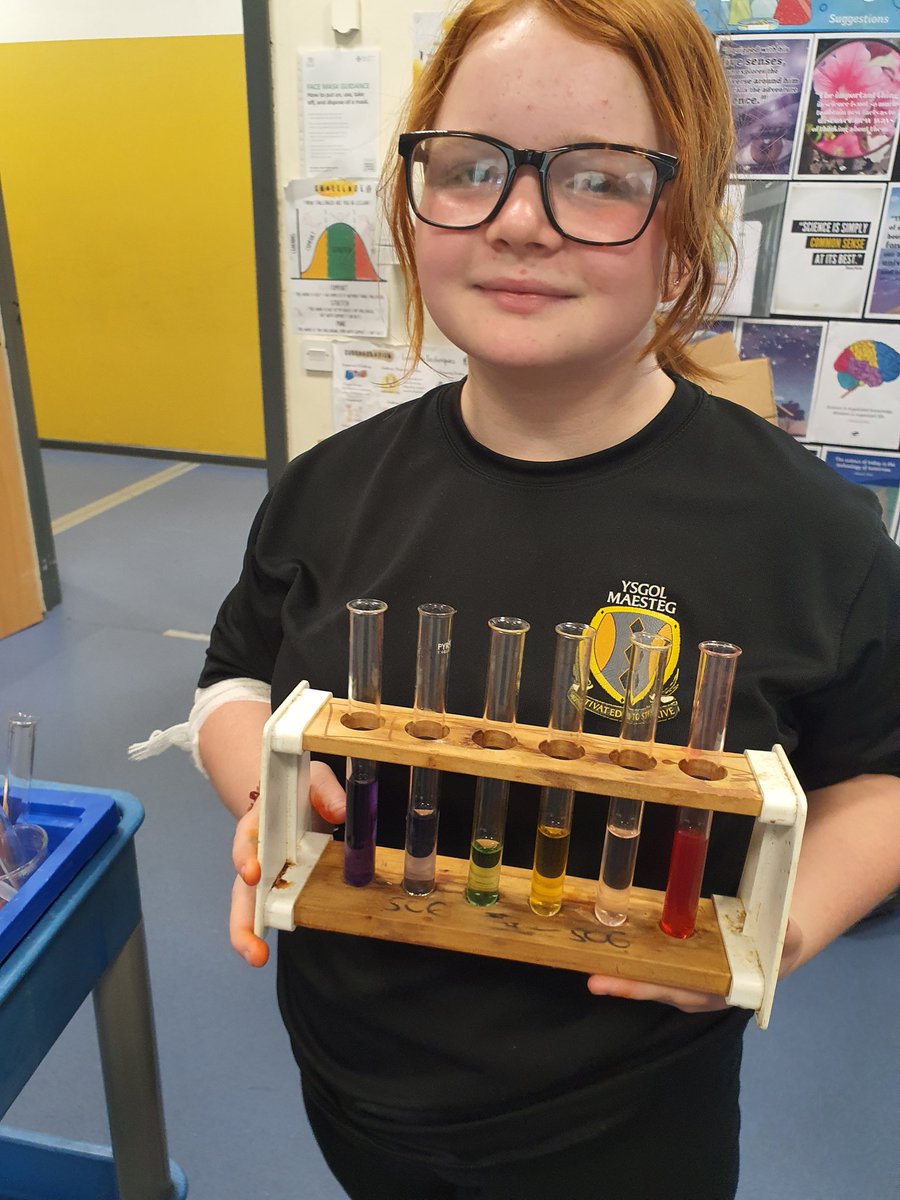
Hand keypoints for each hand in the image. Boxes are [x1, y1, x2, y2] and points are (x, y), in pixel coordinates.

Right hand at [229, 761, 345, 966]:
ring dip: (247, 933)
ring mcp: (263, 874)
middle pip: (240, 885)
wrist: (290, 795)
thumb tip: (341, 811)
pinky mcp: (276, 887)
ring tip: (255, 958)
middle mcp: (255, 853)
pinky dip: (263, 929)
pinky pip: (266, 909)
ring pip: (247, 905)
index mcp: (260, 821)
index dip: (247, 856)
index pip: (248, 838)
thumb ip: (327, 791)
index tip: (252, 873)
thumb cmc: (299, 787)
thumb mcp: (316, 778)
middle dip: (242, 915)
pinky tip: (263, 952)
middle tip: (249, 943)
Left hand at [586, 918, 802, 1011]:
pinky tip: (605, 944)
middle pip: (656, 987)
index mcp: (721, 986)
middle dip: (626, 986)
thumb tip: (785, 929)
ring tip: (586, 963)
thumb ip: (786, 937)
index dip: (653, 989)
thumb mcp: (787, 942)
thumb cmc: (777, 948)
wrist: (774, 946)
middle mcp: (697, 985)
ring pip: (648, 976)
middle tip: (592, 980)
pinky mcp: (677, 958)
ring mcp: (685, 973)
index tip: (628, 987)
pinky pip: (650, 959)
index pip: (683, 991)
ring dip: (620, 972)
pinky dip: (629, 955)